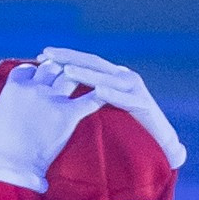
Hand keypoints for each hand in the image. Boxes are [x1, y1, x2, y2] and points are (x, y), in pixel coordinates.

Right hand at [0, 61, 105, 192]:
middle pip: (51, 67)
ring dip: (76, 74)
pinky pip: (90, 99)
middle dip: (56, 68)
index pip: (27, 69)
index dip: (31, 72)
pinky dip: (100, 93)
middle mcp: (35, 88)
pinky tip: (108, 90)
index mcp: (15, 87)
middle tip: (61, 74)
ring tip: (82, 76)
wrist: (15, 166)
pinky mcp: (69, 115)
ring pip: (70, 76)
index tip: (35, 77)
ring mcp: (54, 100)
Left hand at [37, 47, 186, 169]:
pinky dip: (113, 94)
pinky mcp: (145, 105)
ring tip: (67, 70)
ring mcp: (136, 90)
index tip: (39, 57)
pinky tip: (99, 91)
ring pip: (108, 78)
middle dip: (69, 58)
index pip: (84, 62)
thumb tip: (54, 96)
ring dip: (88, 73)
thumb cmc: (125, 130)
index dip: (63, 58)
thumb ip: (84, 99)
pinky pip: (126, 99)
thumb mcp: (100, 111)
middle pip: (93, 63)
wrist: (159, 145)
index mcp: (111, 77)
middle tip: (46, 54)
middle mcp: (123, 78)